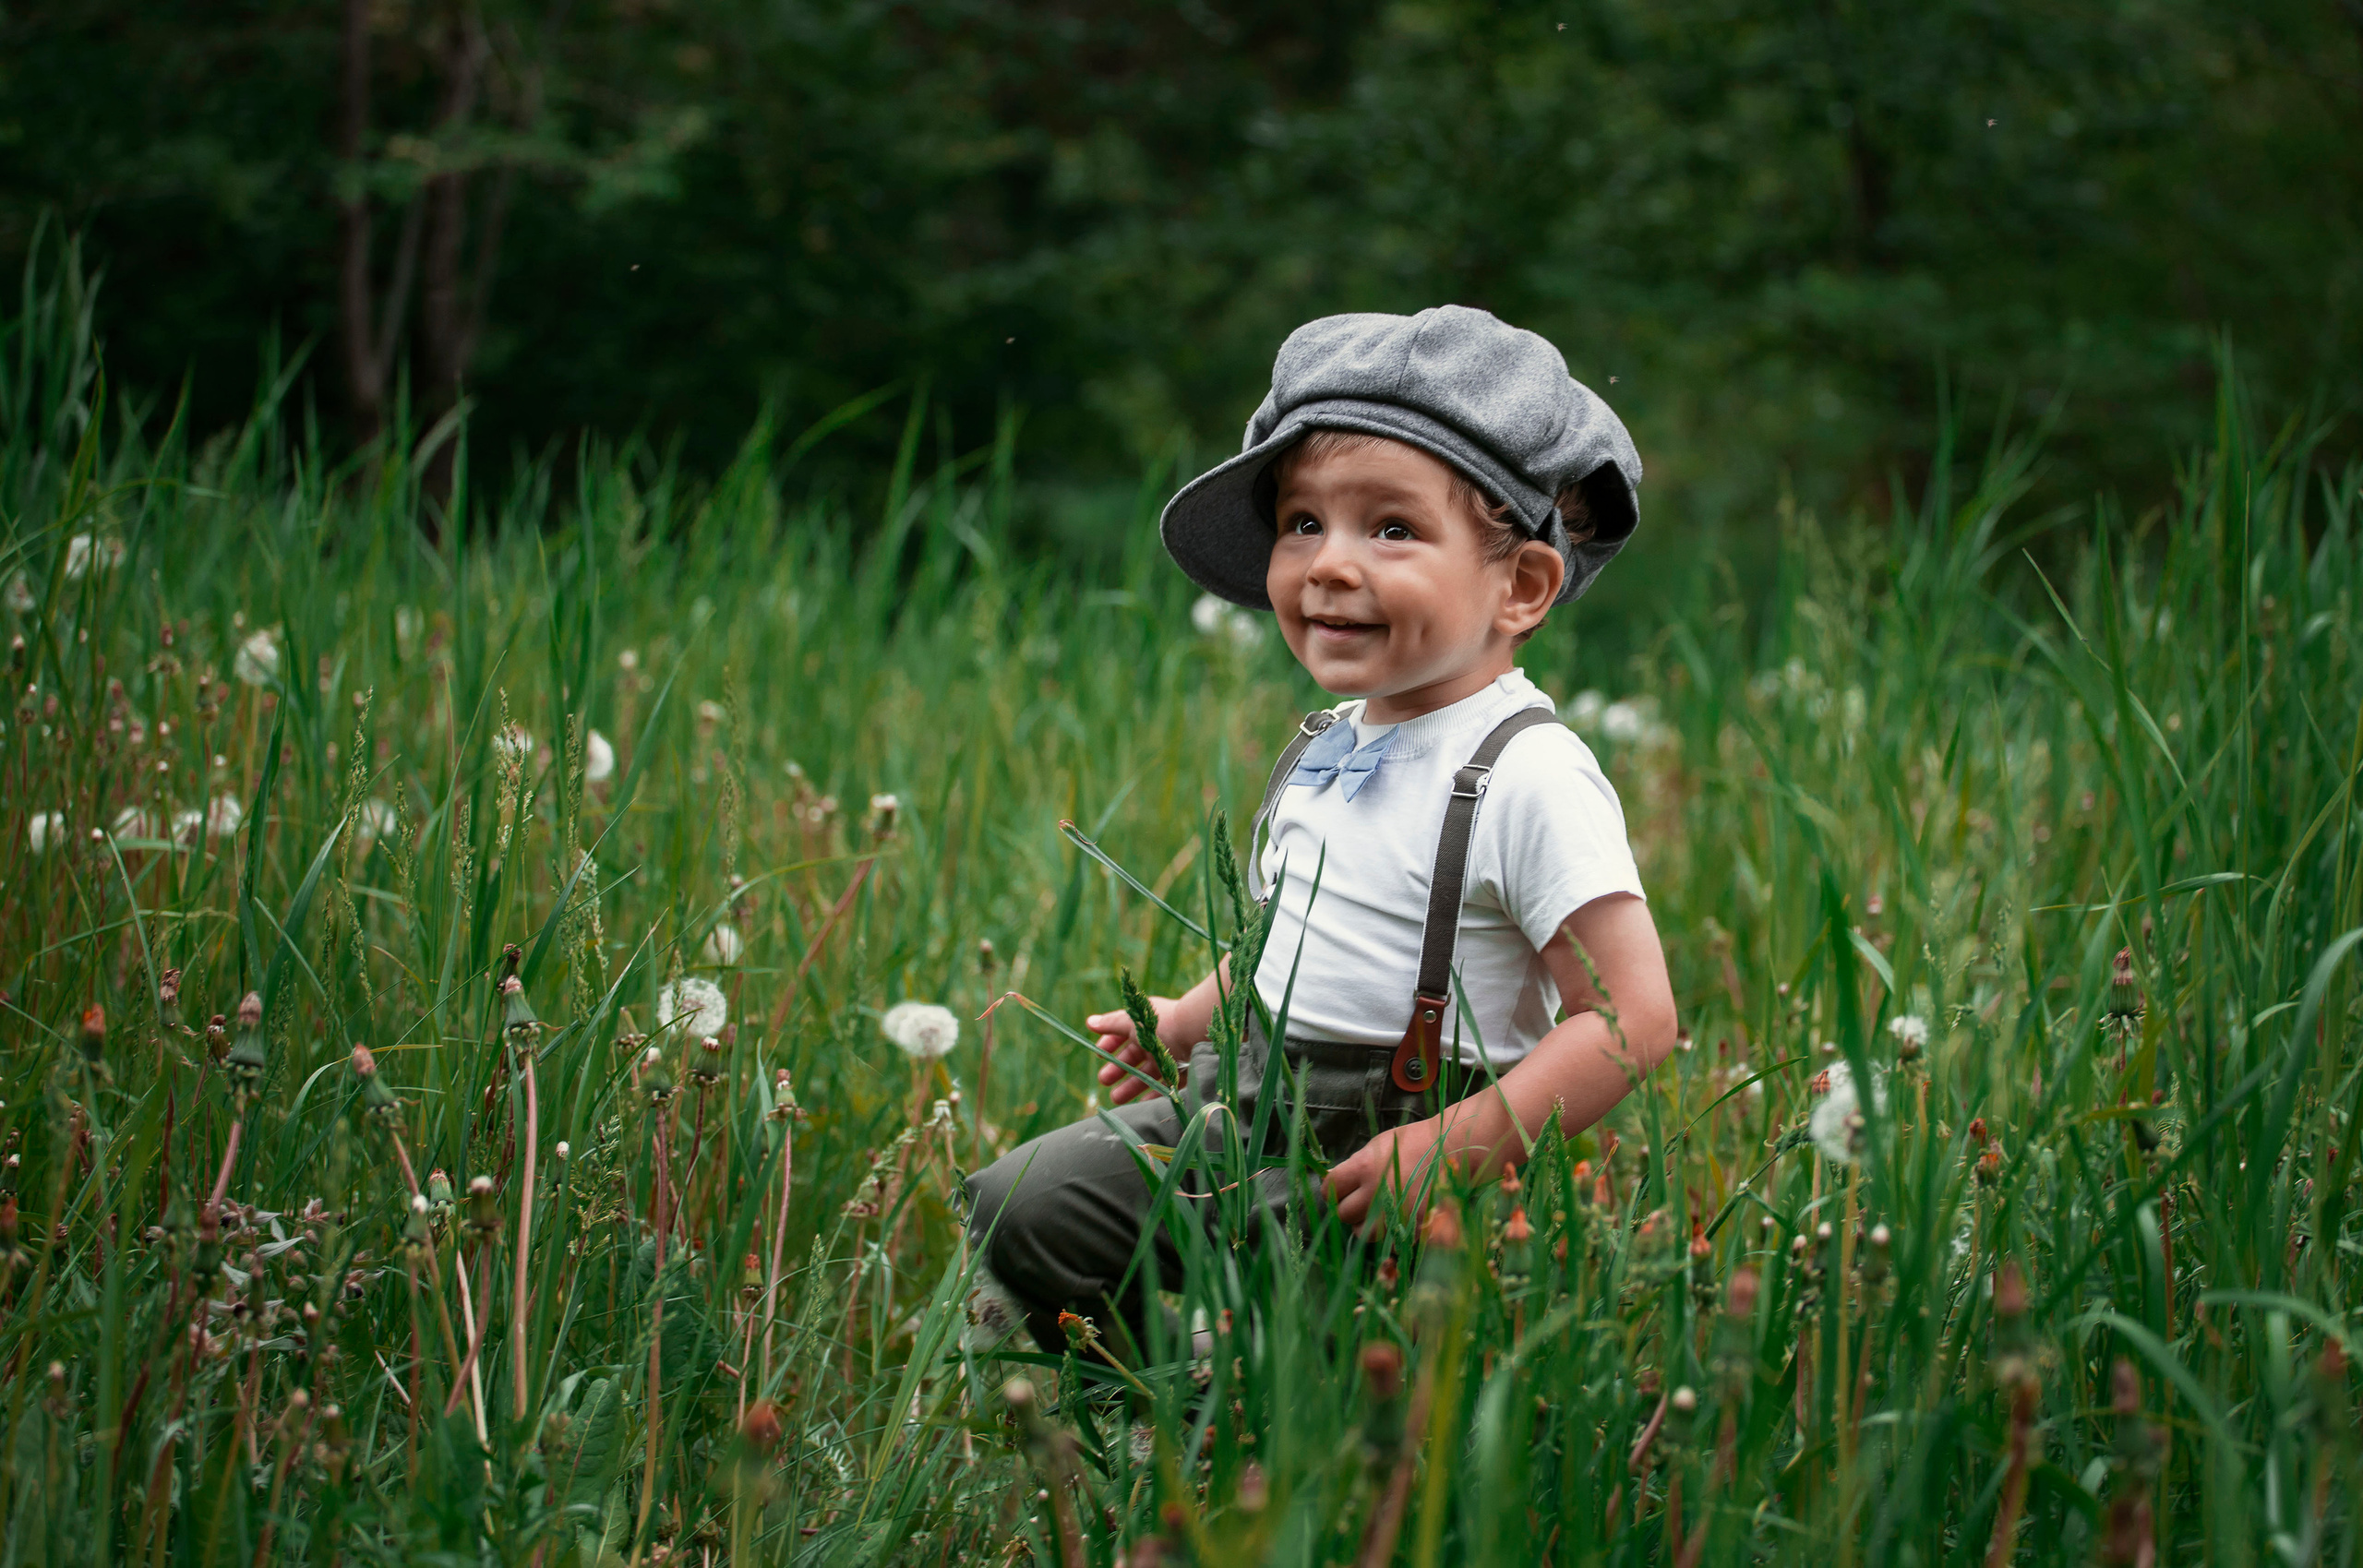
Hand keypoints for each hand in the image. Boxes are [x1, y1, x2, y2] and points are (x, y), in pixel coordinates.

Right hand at [1083, 998, 1185, 1105]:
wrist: (1194, 1033)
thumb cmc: (1160, 1024)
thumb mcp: (1131, 1021)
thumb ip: (1110, 1024)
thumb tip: (1089, 1022)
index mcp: (1144, 1027)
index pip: (1123, 1034)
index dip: (1110, 1044)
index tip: (1098, 1054)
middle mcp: (1156, 1041)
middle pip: (1133, 1057)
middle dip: (1117, 1069)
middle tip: (1103, 1081)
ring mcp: (1169, 1058)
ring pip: (1146, 1074)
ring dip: (1130, 1086)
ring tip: (1115, 1099)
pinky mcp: (1181, 1073)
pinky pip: (1165, 1086)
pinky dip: (1153, 1095)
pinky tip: (1141, 1104)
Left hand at [1323, 1116, 1449, 1230]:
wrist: (1455, 1148)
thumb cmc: (1415, 1142)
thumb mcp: (1380, 1145)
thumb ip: (1356, 1165)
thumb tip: (1334, 1183)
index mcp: (1364, 1168)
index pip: (1330, 1189)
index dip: (1334, 1189)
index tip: (1342, 1188)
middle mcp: (1376, 1193)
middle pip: (1344, 1214)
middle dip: (1351, 1208)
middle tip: (1364, 1199)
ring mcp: (1396, 1213)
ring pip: (1364, 1233)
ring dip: (1368, 1225)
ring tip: (1381, 1211)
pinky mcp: (1414, 1228)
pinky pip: (1390, 1241)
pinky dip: (1393, 1234)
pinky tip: (1401, 1217)